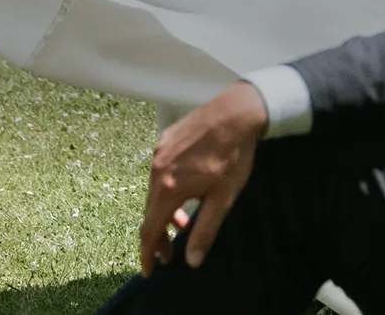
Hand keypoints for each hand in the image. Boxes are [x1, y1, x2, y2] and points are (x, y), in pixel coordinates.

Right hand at [137, 81, 267, 274]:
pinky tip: (186, 191)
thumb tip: (191, 262)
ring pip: (154, 191)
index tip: (148, 272)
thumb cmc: (233, 157)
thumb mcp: (222, 200)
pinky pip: (160, 172)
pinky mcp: (166, 139)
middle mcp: (157, 169)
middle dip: (158, 236)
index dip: (148, 254)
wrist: (236, 112)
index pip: (149, 229)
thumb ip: (204, 231)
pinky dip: (167, 189)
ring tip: (184, 223)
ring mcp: (159, 152)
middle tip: (171, 253)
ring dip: (165, 212)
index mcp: (168, 188)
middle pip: (150, 211)